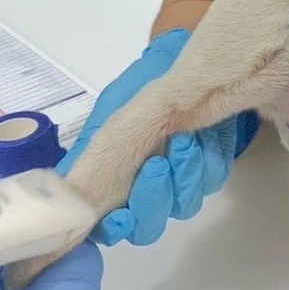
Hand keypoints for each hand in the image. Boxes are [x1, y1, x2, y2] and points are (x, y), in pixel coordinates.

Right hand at [59, 29, 259, 245]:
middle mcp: (141, 187)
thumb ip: (95, 157)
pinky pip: (212, 180)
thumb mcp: (113, 114)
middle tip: (159, 165)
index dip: (115, 229)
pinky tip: (203, 138)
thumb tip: (76, 196)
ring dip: (185, 177)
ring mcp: (176, 181)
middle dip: (155, 199)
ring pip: (183, 205)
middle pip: (147, 225)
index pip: (107, 224)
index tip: (124, 217)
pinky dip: (209, 162)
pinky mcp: (208, 166)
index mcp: (110, 178)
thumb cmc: (139, 85)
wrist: (179, 59)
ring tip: (185, 142)